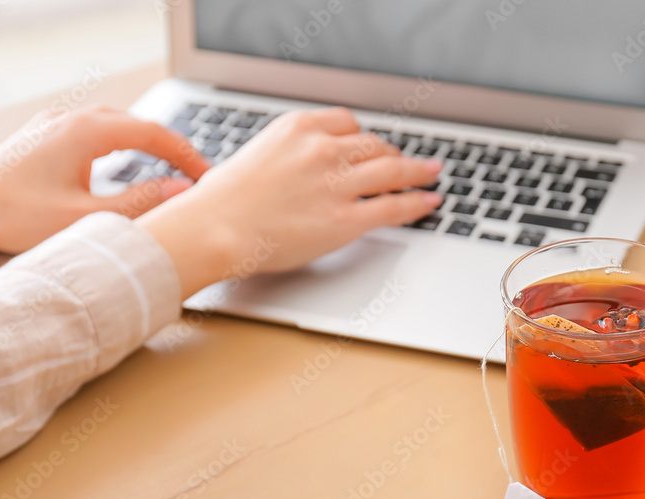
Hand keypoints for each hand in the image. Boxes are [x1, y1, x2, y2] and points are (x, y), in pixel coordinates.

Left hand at [0, 106, 210, 254]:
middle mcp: (70, 120)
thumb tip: (180, 192)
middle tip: (194, 175)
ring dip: (145, 144)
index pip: (154, 133)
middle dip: (170, 148)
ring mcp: (54, 125)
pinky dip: (119, 145)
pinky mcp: (42, 137)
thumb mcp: (87, 218)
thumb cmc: (14, 216)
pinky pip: (93, 131)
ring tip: (166, 169)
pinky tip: (122, 164)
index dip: (187, 155)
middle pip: (137, 124)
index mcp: (85, 132)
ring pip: (115, 125)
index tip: (206, 176)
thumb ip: (141, 204)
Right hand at [137, 107, 442, 298]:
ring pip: (392, 170)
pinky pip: (393, 206)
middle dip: (394, 154)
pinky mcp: (345, 219)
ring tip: (431, 174)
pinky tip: (429, 201)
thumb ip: (290, 154)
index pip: (348, 123)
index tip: (373, 145)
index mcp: (300, 128)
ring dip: (417, 172)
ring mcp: (337, 184)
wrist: (213, 228)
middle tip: (407, 162)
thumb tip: (309, 166)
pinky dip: (417, 202)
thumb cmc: (223, 200)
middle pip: (375, 145)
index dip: (365, 138)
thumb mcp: (256, 154)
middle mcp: (323, 149)